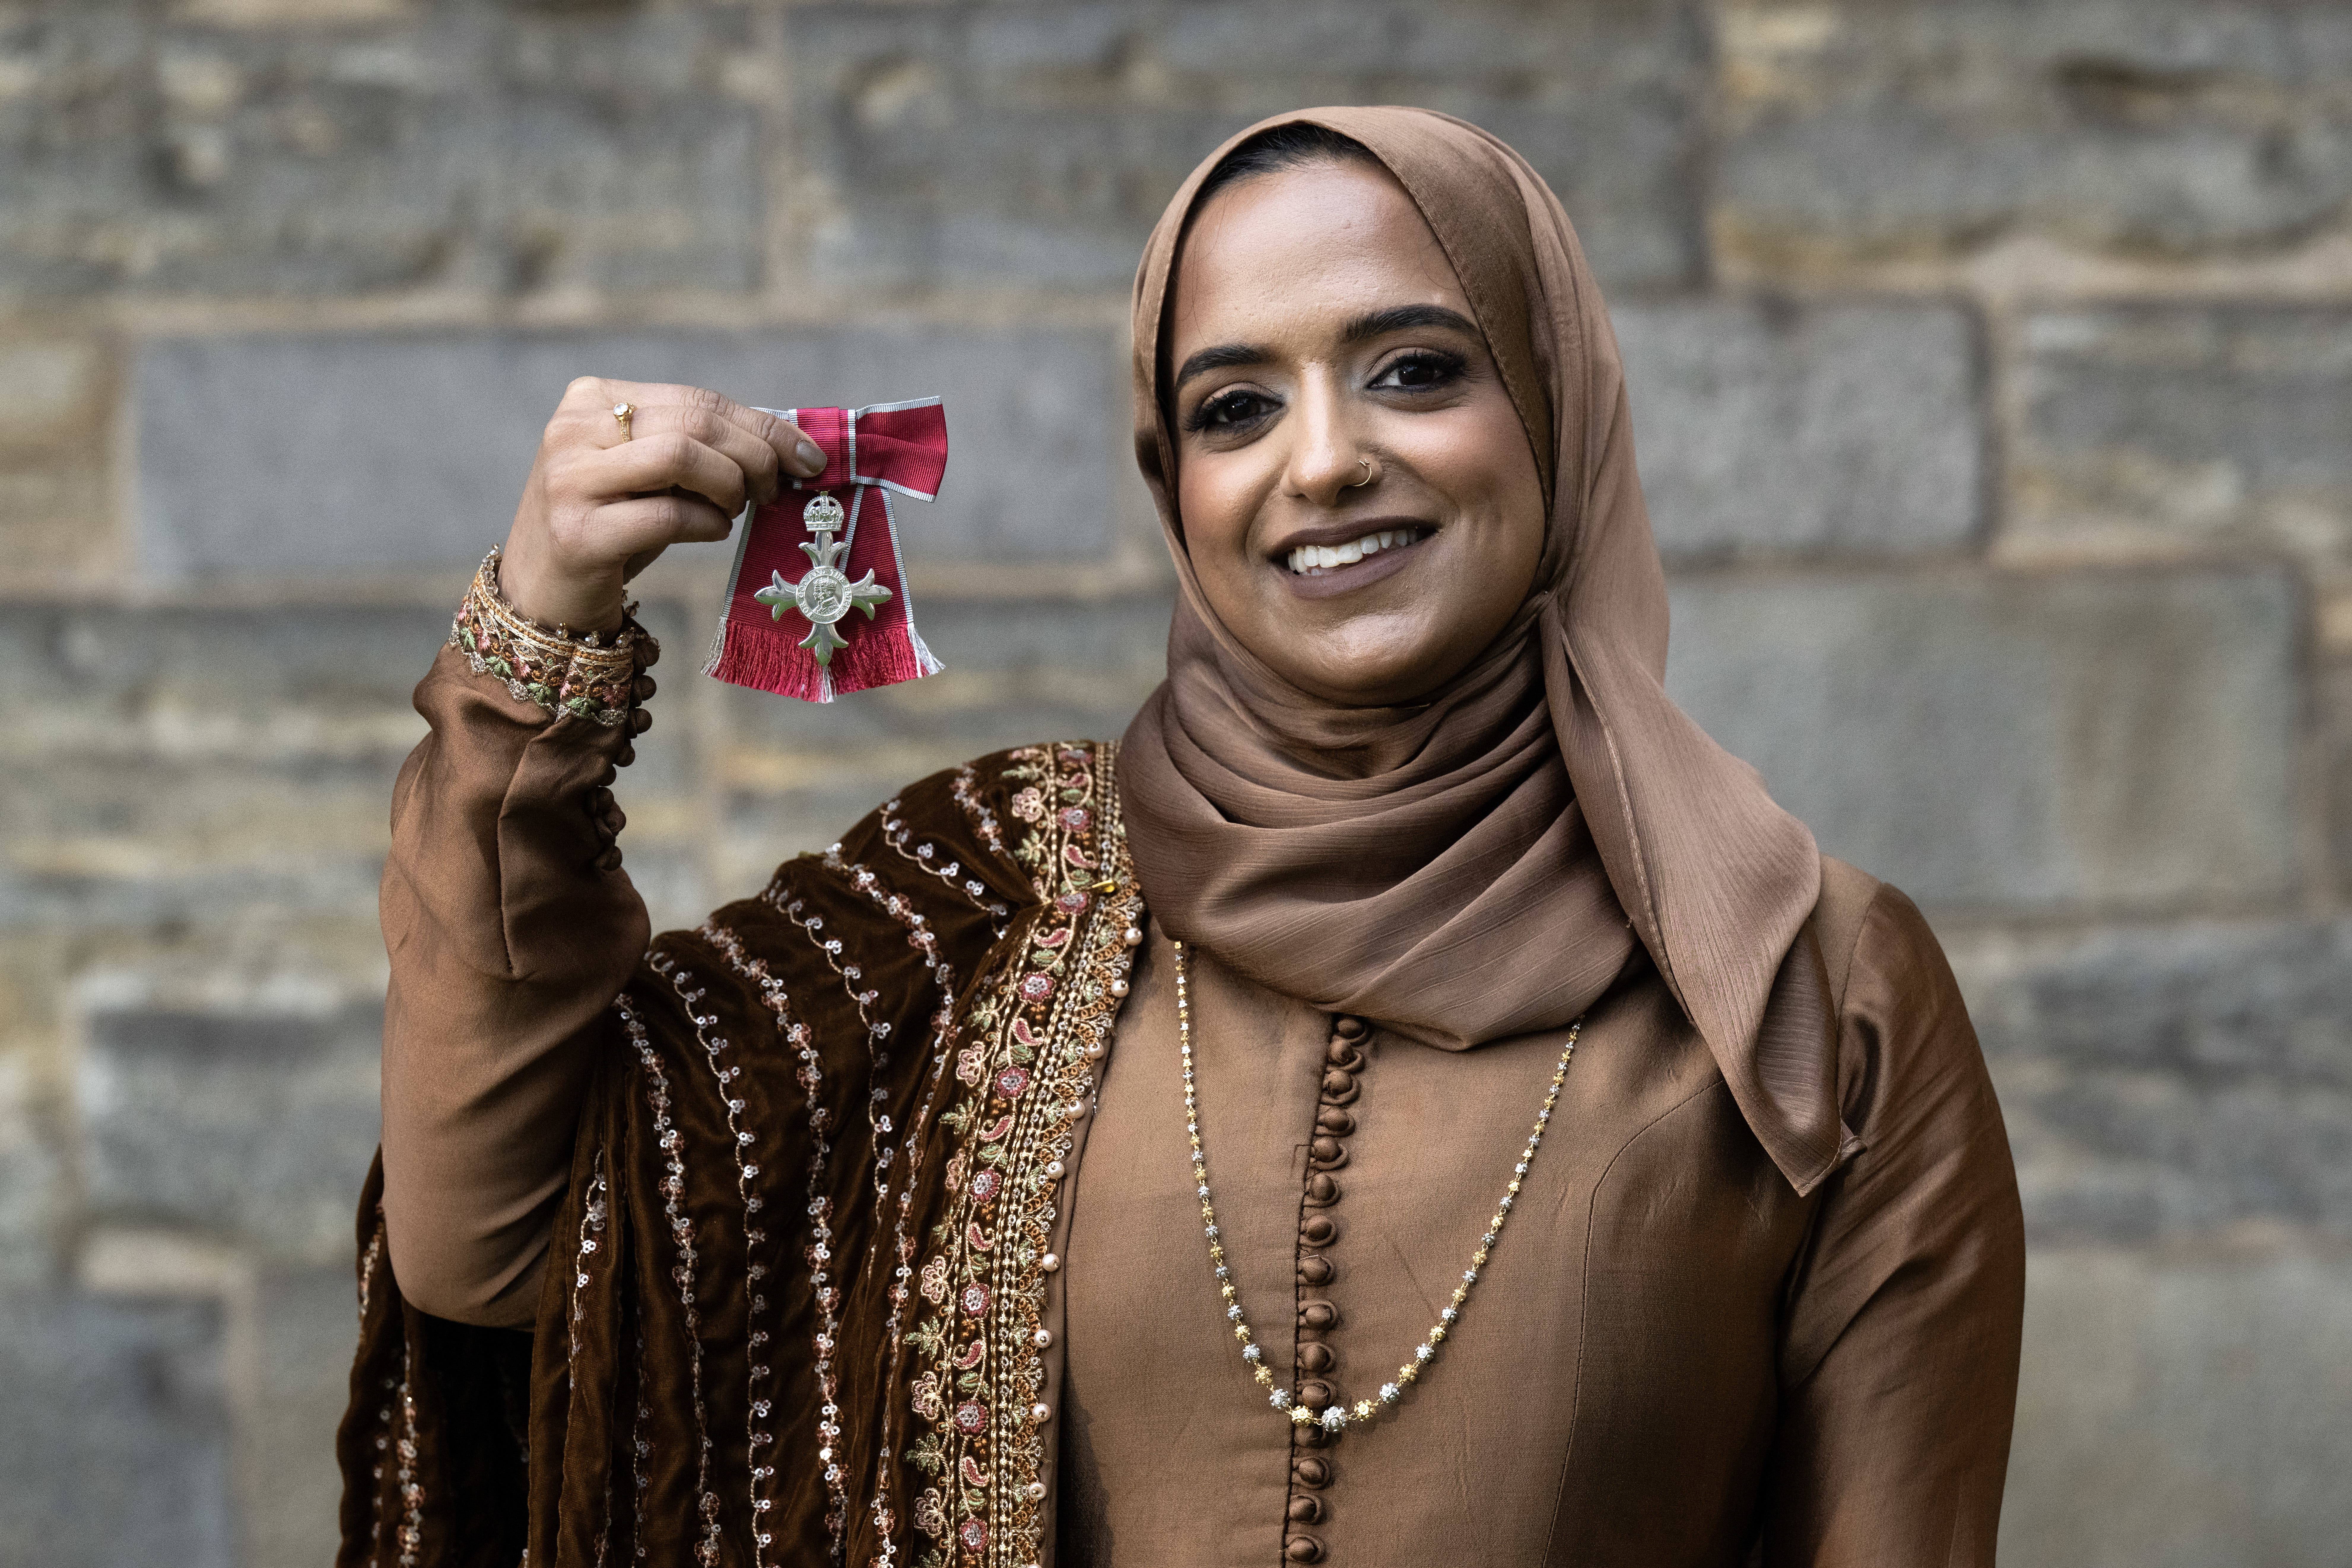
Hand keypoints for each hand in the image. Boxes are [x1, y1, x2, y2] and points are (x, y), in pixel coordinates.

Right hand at [497, 378, 826, 631]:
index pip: (696, 399)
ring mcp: (570, 480)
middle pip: (694, 424)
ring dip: (729, 486)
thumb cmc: (610, 525)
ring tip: (736, 509)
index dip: (762, 426)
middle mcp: (572, 430)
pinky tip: (713, 530)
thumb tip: (786, 444)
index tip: (807, 455)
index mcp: (591, 399)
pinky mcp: (578, 534)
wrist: (542, 593)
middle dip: (754, 456)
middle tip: (774, 490)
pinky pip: (667, 516)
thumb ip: (698, 446)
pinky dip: (707, 524)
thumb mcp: (648, 472)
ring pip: (680, 457)